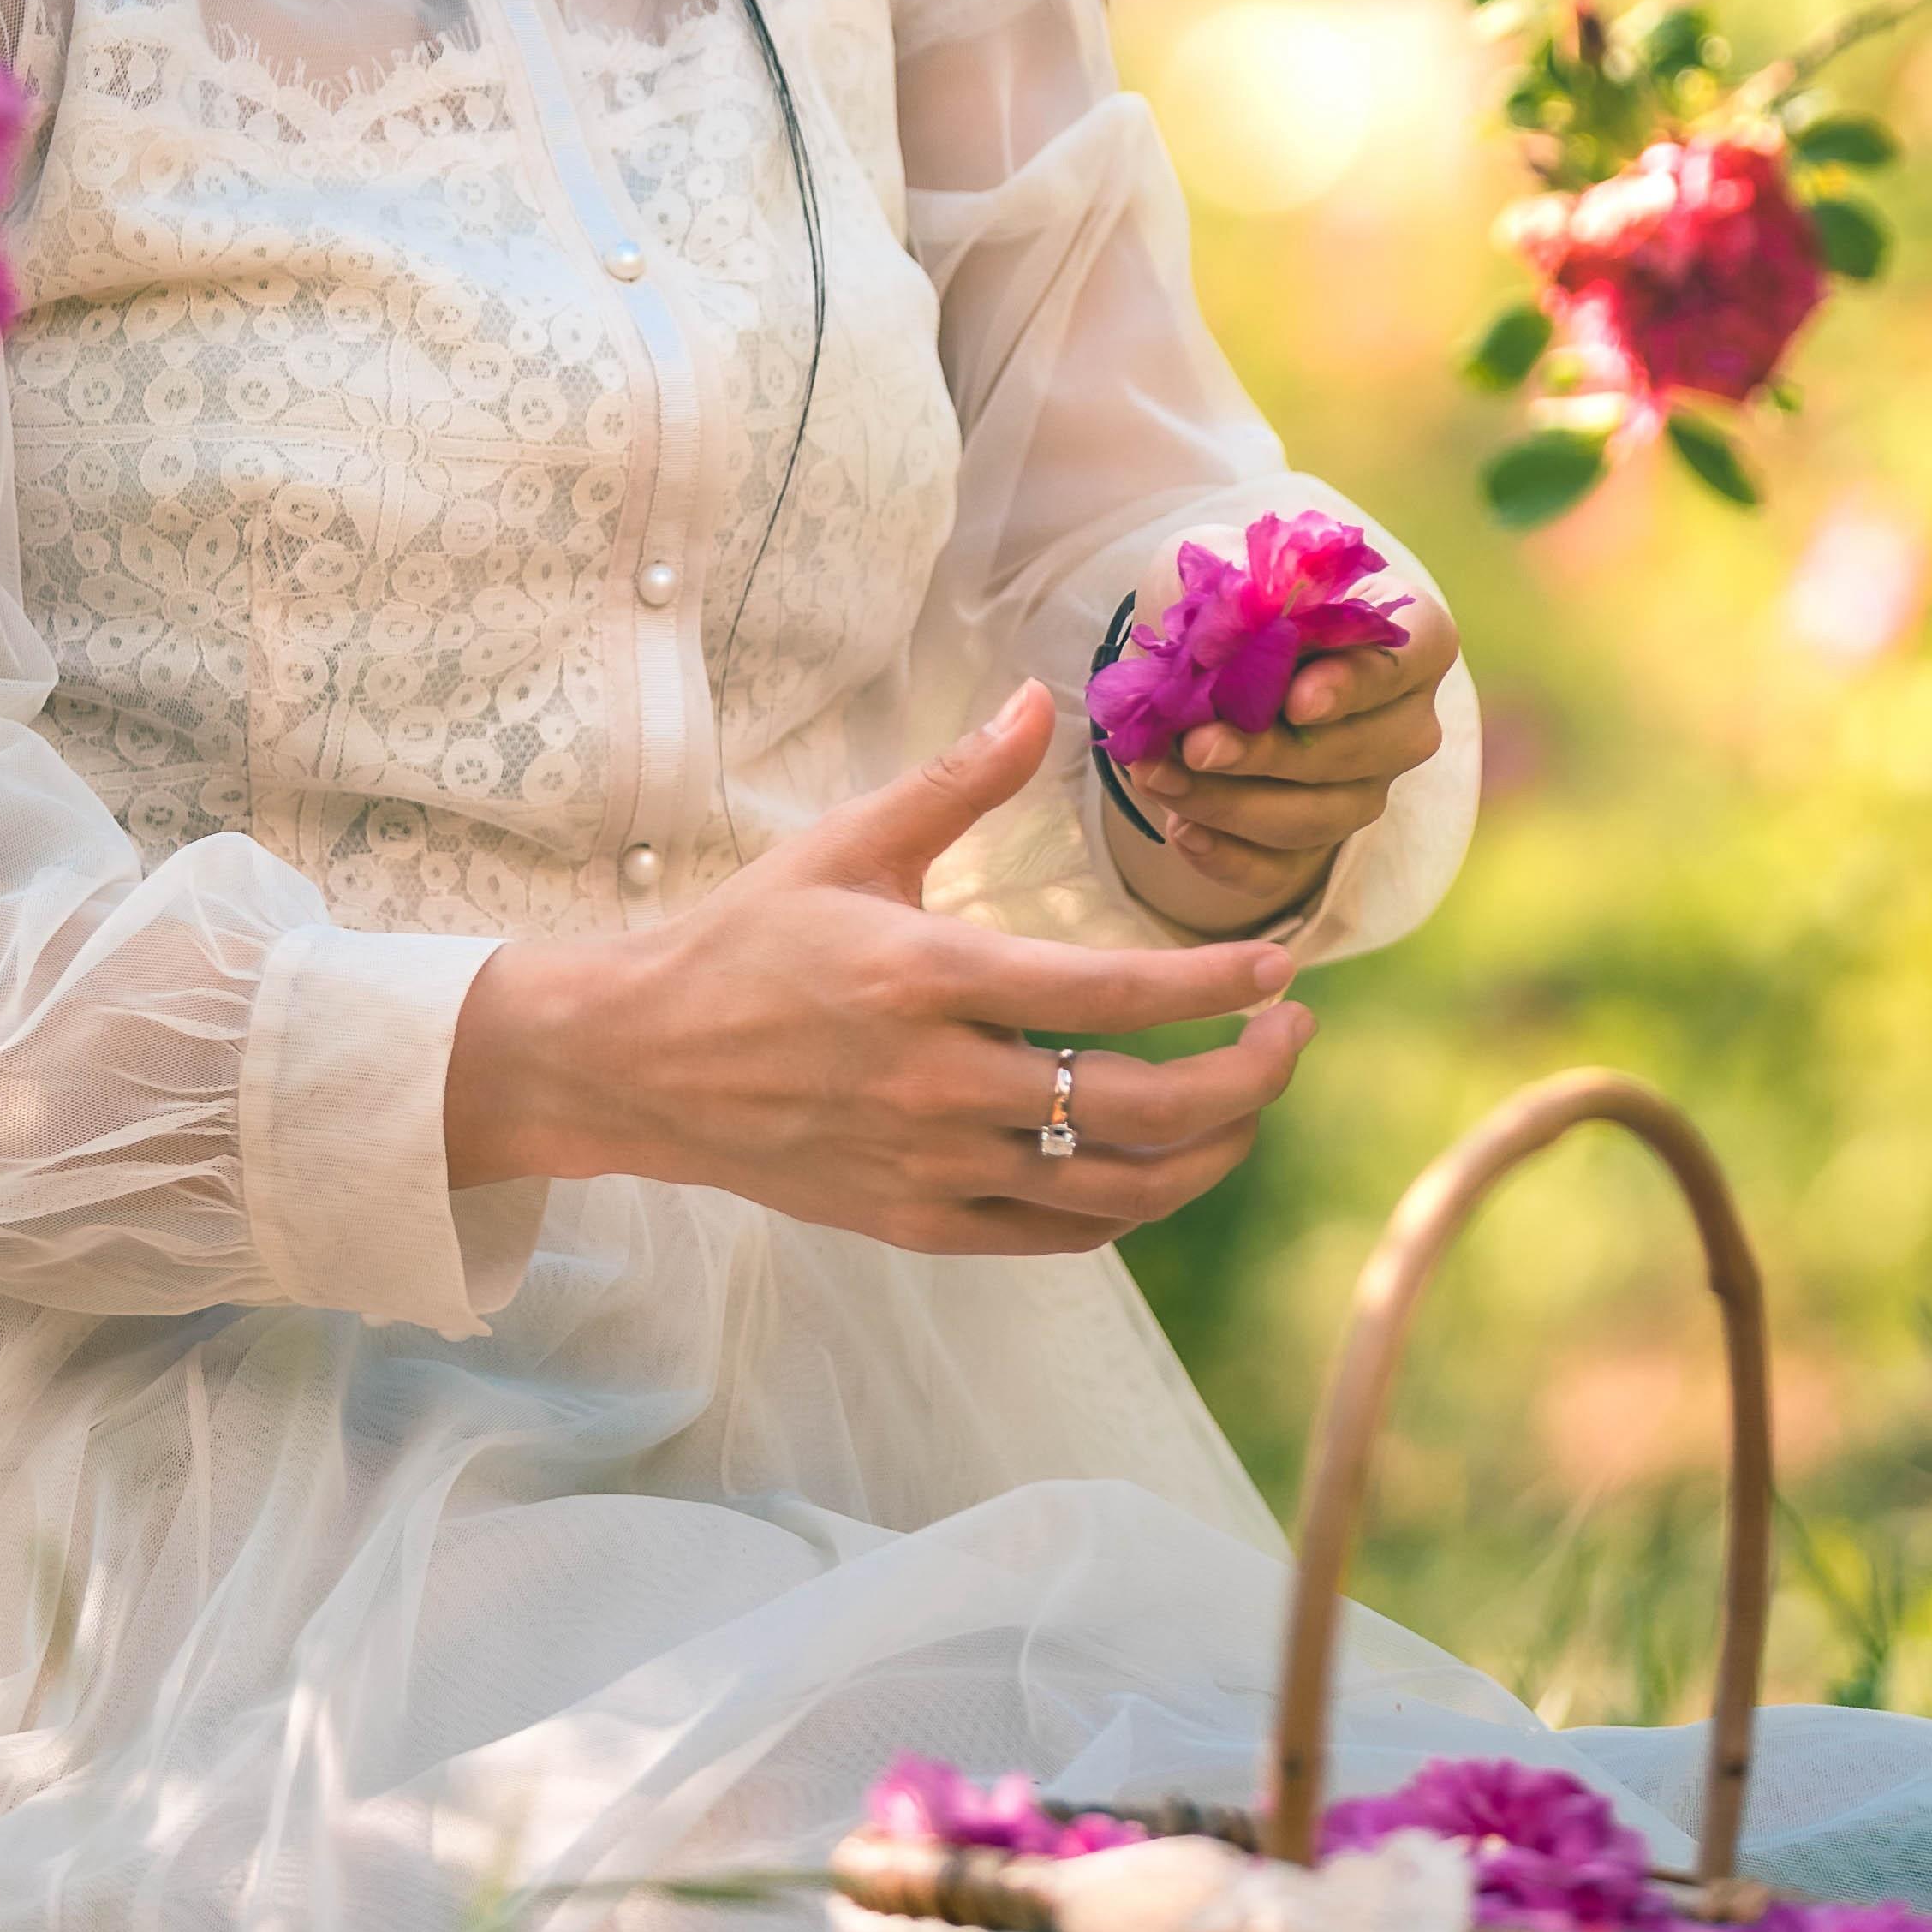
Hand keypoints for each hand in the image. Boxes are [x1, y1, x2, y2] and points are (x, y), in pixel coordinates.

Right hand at [443, 680, 1312, 1255]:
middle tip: (1292, 1032)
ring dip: (1210, 1151)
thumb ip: (957, 780)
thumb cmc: (747, 941)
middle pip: (1142, 1108)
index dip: (1216, 989)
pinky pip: (1057, 1233)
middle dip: (1247, 1078)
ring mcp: (931, 1167)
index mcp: (929, 981)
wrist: (639, 1063)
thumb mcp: (847, 844)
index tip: (1283, 966)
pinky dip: (1130, 1206)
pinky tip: (1163, 1161)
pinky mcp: (917, 1222)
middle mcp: (941, 1086)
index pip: (1113, 998)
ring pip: (1116, 1188)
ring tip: (1252, 1102)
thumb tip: (1041, 698)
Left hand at [1103, 569, 1460, 918]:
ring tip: (1156, 777)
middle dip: (1267, 755)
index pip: (1413, 653)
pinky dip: (1229, 855)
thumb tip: (1227, 629)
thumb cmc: (1243, 600)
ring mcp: (1369, 788)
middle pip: (1359, 751)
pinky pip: (1285, 869)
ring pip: (1318, 817)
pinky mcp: (1320, 842)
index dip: (1358, 682)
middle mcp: (1406, 722)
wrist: (1221, 657)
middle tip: (1195, 746)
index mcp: (1409, 638)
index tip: (1297, 701)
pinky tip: (1182, 828)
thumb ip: (1242, 590)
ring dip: (1230, 803)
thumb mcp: (1235, 568)